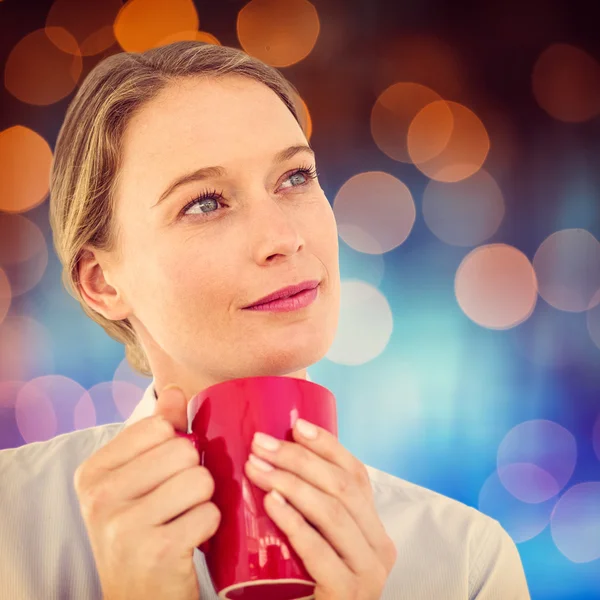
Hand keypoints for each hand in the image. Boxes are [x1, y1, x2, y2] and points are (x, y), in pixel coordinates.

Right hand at [73, 385, 220, 599]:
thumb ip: (158, 431)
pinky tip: (189, 539)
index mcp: (93, 472)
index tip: (164, 473)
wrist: (138, 598)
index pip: (158, 426)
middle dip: (192, 473)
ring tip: (184, 517)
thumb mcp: (139, 479)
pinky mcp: (158, 551)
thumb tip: (176, 390)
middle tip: (178, 499)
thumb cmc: (143, 529)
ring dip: (203, 499)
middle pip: (182, 450)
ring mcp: (126, 526)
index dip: (175, 446)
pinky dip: (209, 525)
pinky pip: (210, 513)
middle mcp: (101, 497)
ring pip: (200, 479)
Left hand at [244, 418, 397, 599]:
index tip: (296, 424)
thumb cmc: (306, 584)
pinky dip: (294, 522)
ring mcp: (367, 572)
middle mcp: (379, 546)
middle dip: (299, 459)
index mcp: (373, 526)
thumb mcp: (316, 540)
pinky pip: (319, 550)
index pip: (356, 474)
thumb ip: (308, 510)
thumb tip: (269, 459)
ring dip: (291, 483)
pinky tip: (271, 503)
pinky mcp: (348, 594)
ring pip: (332, 512)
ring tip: (255, 467)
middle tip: (260, 444)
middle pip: (342, 487)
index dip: (328, 445)